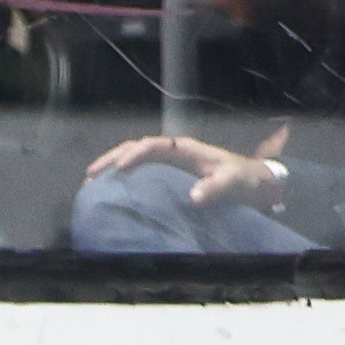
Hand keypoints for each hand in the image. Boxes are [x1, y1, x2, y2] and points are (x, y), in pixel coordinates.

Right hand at [84, 134, 280, 207]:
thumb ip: (215, 188)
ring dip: (112, 167)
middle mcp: (173, 153)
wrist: (253, 184)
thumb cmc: (243, 180)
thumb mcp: (232, 182)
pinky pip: (140, 172)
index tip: (119, 169)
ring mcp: (169, 164)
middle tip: (91, 174)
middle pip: (136, 148)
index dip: (135, 154)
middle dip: (112, 158)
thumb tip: (192, 198)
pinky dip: (122, 178)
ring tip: (91, 182)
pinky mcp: (167, 177)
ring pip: (134, 158)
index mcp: (185, 149)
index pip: (154, 145)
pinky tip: (110, 190)